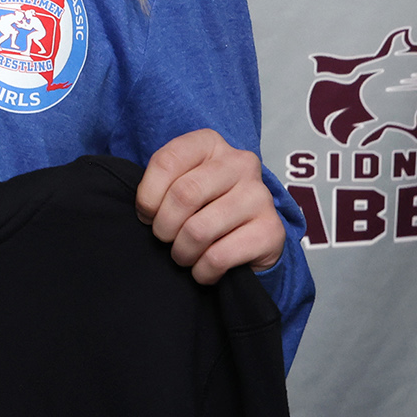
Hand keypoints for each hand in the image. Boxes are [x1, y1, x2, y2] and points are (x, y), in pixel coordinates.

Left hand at [136, 129, 285, 283]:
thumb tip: (145, 212)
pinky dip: (202, 272)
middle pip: (184, 194)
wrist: (250, 239)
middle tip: (166, 239)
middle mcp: (241, 163)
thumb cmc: (205, 209)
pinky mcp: (271, 230)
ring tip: (185, 256)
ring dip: (182, 253)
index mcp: (212, 144)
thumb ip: (160, 188)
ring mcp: (260, 195)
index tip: (147, 215)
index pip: (167, 161)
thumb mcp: (180, 186)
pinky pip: (219, 257)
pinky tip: (205, 269)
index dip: (148, 196)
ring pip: (199, 230)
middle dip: (164, 227)